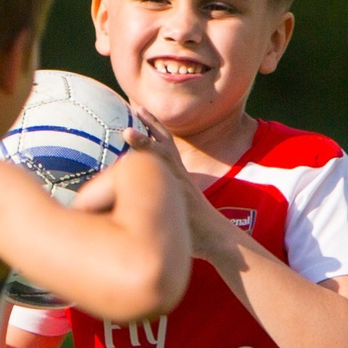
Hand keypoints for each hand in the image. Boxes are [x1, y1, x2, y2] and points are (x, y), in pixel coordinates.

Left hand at [124, 113, 244, 265]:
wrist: (219, 240)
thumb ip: (165, 195)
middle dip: (151, 125)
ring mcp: (180, 187)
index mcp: (179, 175)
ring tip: (128, 132)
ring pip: (162, 160)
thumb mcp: (178, 205)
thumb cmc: (197, 230)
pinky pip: (164, 182)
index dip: (154, 127)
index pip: (166, 145)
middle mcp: (180, 177)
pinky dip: (150, 173)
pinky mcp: (180, 200)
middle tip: (137, 108)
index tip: (140, 109)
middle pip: (165, 144)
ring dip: (145, 145)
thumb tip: (143, 195)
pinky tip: (131, 166)